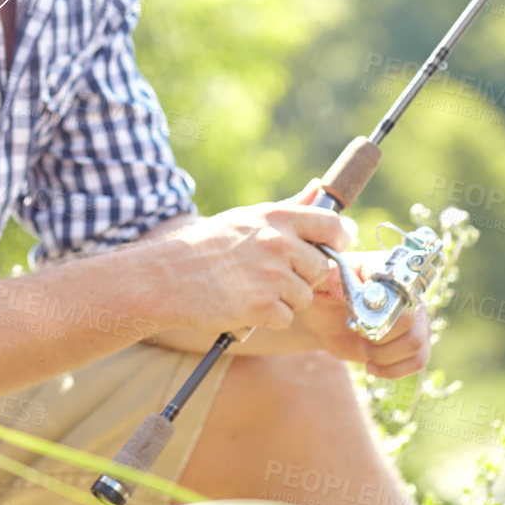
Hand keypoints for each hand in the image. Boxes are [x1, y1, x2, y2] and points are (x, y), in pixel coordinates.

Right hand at [152, 193, 350, 333]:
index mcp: (276, 218)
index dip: (337, 241)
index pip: (333, 226)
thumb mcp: (247, 217)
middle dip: (302, 277)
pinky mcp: (262, 306)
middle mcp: (278, 243)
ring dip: (283, 299)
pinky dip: (268, 318)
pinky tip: (244, 305)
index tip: (328, 249)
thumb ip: (288, 207)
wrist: (167, 277)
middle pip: (321, 268)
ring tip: (251, 289)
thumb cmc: (207, 246)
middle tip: (271, 276)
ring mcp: (271, 276)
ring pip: (304, 296)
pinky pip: (285, 318)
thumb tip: (317, 187)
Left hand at [299, 255, 431, 377]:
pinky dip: (393, 369)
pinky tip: (371, 366)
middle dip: (379, 335)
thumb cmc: (323, 292)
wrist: (324, 316)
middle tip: (357, 333)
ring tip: (363, 349)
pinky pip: (417, 360)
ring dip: (385, 354)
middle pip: (410, 320)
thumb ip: (329, 276)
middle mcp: (409, 291)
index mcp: (388, 269)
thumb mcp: (321, 282)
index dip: (380, 308)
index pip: (401, 288)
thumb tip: (335, 276)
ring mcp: (415, 317)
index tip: (356, 315)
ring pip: (416, 343)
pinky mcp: (413, 341)